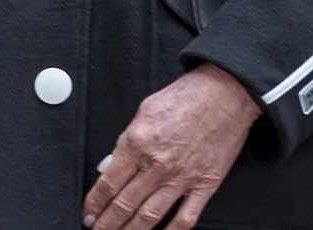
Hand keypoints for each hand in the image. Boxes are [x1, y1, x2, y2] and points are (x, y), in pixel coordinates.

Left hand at [83, 64, 259, 229]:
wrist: (223, 95)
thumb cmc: (185, 98)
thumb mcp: (143, 111)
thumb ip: (126, 141)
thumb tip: (112, 165)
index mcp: (138, 142)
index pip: (109, 182)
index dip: (95, 202)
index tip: (89, 213)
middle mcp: (157, 164)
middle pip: (125, 204)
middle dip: (107, 223)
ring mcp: (182, 178)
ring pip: (150, 215)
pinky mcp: (204, 185)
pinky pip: (185, 218)